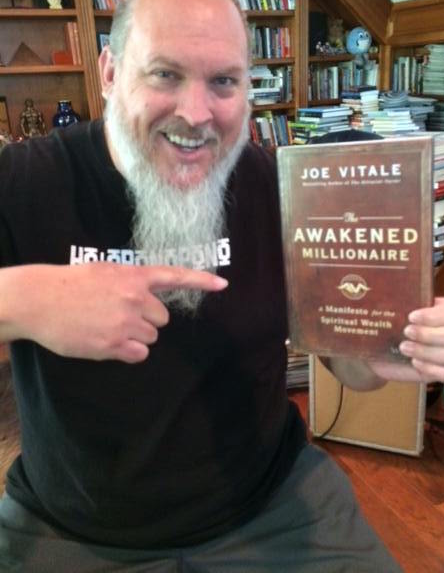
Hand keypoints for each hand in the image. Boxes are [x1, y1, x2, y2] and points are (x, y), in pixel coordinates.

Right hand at [4, 263, 226, 362]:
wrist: (40, 299)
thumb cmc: (70, 283)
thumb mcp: (105, 270)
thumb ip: (130, 281)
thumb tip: (147, 295)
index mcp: (133, 276)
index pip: (175, 276)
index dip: (202, 281)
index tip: (224, 285)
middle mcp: (135, 298)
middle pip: (162, 319)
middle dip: (147, 320)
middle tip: (120, 315)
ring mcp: (125, 322)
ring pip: (151, 338)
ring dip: (136, 336)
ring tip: (109, 327)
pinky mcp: (113, 344)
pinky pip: (139, 354)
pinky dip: (129, 352)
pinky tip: (109, 342)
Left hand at [366, 297, 443, 383]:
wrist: (378, 350)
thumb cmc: (388, 325)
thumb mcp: (391, 309)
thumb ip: (395, 299)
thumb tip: (376, 283)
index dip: (436, 316)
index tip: (411, 317)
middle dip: (430, 334)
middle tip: (406, 332)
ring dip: (427, 351)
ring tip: (403, 347)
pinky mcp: (442, 372)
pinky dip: (433, 369)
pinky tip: (415, 363)